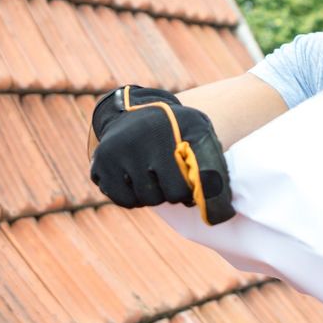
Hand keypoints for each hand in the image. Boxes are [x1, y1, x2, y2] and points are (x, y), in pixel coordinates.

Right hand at [89, 86, 233, 224]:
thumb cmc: (174, 127)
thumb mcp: (198, 130)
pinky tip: (135, 179)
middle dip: (167, 191)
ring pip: (140, 200)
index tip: (186, 180)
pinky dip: (131, 197)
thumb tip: (222, 212)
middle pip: (159, 197)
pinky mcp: (99, 164)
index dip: (186, 191)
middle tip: (168, 176)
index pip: (179, 190)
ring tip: (152, 174)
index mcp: (163, 136)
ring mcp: (114, 154)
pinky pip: (121, 200)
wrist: (133, 111)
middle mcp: (135, 144)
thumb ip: (212, 163)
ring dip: (150, 194)